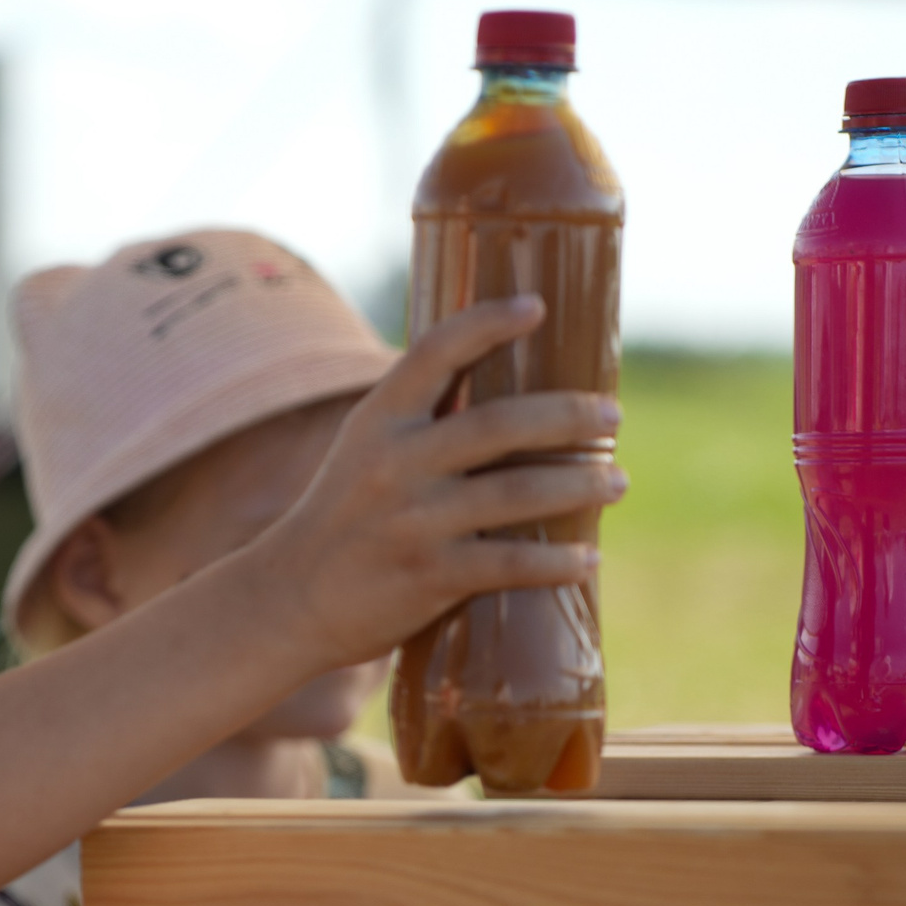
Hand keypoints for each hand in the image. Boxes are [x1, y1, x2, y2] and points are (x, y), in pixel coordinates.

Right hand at [239, 295, 625, 672]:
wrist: (289, 599)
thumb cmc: (343, 519)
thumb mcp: (364, 452)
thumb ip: (421, 422)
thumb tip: (507, 396)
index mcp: (380, 420)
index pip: (437, 351)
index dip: (488, 322)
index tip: (538, 306)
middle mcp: (395, 463)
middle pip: (499, 424)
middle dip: (569, 416)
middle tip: (613, 416)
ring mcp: (412, 520)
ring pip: (516, 493)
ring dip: (580, 485)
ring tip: (617, 481)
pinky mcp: (428, 576)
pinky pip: (508, 563)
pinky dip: (556, 561)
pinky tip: (587, 558)